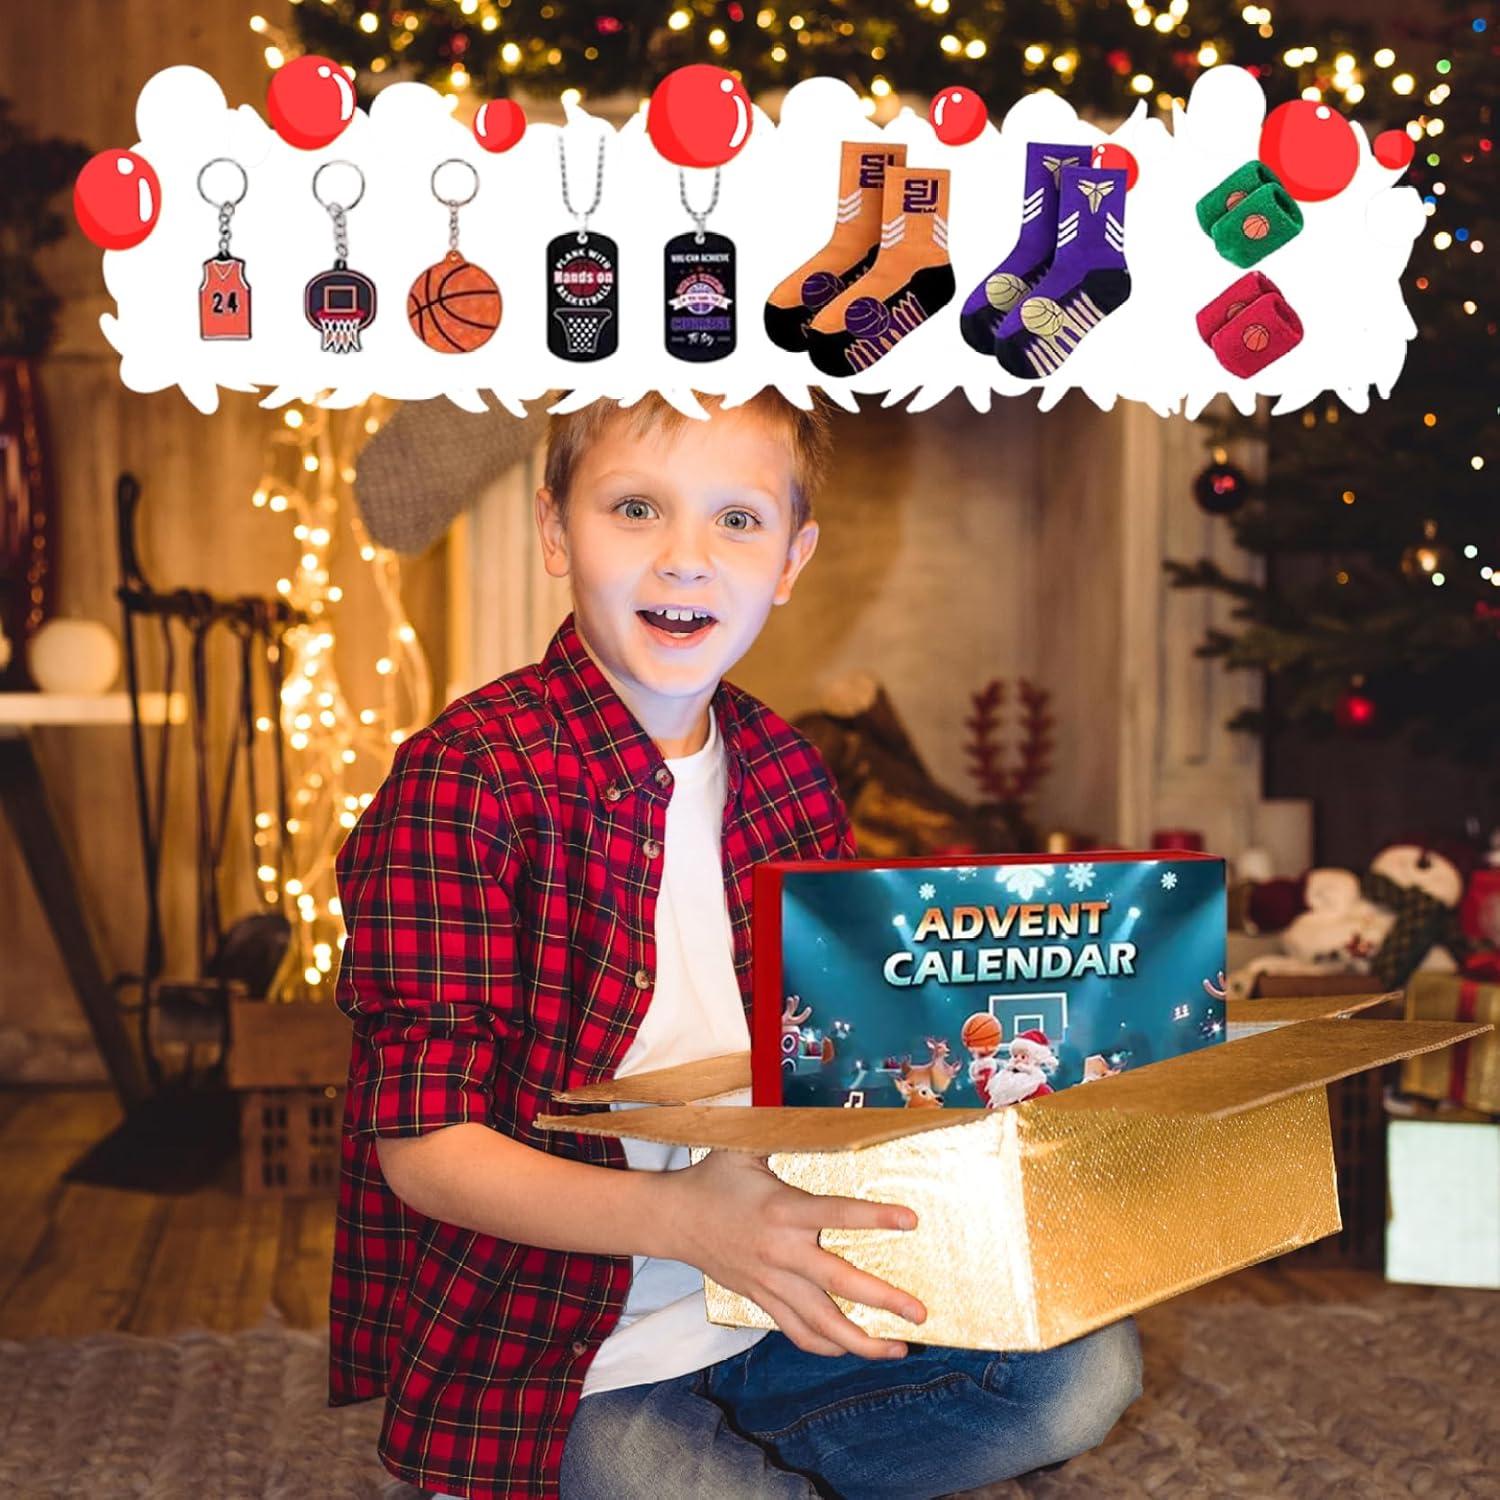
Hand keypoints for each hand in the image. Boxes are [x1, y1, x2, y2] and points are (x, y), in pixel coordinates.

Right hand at [659, 1149, 926, 1359]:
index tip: (911, 1220)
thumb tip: (809, 1103)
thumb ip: (780, 1129)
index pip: (836, 1214)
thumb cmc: (714, 1177)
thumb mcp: (743, 1144)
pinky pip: (798, 1332)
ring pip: (822, 1322)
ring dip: (862, 1342)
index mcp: (783, 1209)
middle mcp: (781, 1251)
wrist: (674, 1219)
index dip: (874, 1217)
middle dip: (883, 1300)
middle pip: (839, 1282)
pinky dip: (827, 1345)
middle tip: (918, 1311)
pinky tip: (852, 1349)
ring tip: (898, 1348)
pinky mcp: (762, 1300)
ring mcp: (772, 1282)